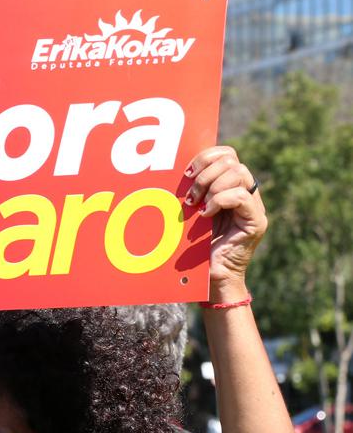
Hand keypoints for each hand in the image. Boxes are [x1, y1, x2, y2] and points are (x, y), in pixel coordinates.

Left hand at [183, 146, 266, 300]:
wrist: (210, 277)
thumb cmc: (196, 247)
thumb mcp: (191, 213)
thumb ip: (192, 192)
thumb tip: (177, 172)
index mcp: (230, 187)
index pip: (227, 154)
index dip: (206, 156)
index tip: (187, 173)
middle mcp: (246, 193)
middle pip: (232, 160)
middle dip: (206, 173)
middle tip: (191, 195)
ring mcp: (254, 207)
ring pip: (239, 173)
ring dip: (212, 186)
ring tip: (199, 206)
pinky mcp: (256, 221)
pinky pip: (242, 196)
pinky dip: (220, 201)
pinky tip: (206, 215)